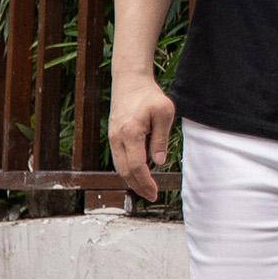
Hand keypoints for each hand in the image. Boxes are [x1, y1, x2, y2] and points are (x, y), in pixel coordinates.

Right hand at [108, 73, 176, 202]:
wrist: (129, 82)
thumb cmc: (150, 96)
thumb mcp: (164, 113)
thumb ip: (161, 139)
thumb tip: (159, 163)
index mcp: (130, 133)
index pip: (136, 166)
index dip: (145, 182)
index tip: (155, 193)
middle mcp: (117, 138)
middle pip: (125, 171)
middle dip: (138, 186)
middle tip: (152, 196)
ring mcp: (112, 138)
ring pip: (119, 167)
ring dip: (132, 180)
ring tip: (146, 189)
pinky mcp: (112, 137)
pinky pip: (118, 159)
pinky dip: (127, 170)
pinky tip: (138, 175)